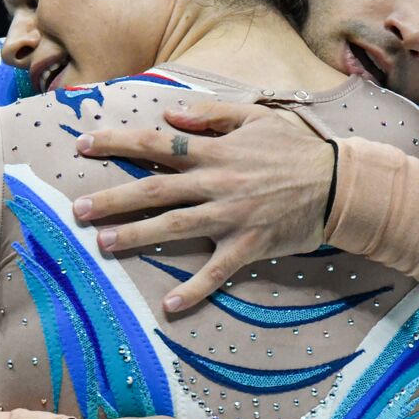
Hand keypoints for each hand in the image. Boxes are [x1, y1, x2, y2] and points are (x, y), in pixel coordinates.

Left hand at [72, 101, 334, 311]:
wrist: (340, 185)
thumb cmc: (296, 148)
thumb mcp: (254, 116)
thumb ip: (210, 113)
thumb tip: (168, 114)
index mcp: (214, 150)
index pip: (155, 144)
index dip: (117, 143)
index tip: (83, 144)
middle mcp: (216, 183)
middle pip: (154, 190)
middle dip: (113, 199)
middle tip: (79, 209)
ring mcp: (230, 217)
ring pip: (174, 228)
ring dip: (136, 237)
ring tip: (103, 245)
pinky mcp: (248, 246)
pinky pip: (215, 271)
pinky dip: (193, 289)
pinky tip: (169, 305)